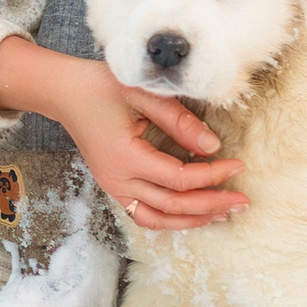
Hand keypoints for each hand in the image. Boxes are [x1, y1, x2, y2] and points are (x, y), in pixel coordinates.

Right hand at [0, 36, 245, 230]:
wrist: (65, 93)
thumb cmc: (101, 86)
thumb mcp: (143, 94)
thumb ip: (178, 120)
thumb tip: (212, 147)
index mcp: (125, 157)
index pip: (179, 178)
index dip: (212, 176)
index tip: (238, 165)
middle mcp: (118, 180)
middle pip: (173, 205)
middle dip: (211, 205)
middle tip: (242, 201)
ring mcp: (114, 188)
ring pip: (159, 219)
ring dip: (192, 220)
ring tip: (222, 214)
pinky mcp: (114, 188)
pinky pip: (145, 215)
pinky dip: (171, 219)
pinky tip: (192, 214)